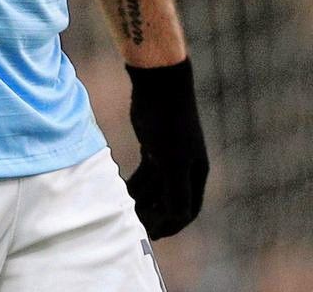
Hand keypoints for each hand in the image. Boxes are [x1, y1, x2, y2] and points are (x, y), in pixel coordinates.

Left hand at [125, 57, 208, 238]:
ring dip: (143, 201)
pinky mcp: (153, 145)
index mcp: (196, 173)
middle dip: (155, 216)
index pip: (187, 211)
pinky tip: (122, 190)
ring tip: (125, 210)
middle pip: (171, 201)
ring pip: (156, 188)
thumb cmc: (168, 122)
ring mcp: (169, 156)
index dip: (170, 226)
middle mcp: (185, 166)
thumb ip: (176, 191)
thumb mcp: (173, 160)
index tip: (150, 235)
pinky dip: (136, 184)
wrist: (158, 84)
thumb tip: (176, 219)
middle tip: (134, 226)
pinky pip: (146, 173)